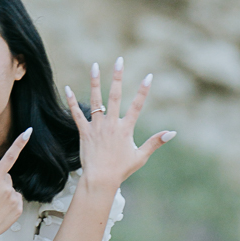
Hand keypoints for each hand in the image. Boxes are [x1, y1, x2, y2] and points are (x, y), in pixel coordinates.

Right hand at [0, 129, 31, 240]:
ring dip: (3, 194)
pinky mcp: (19, 208)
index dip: (19, 143)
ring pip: (10, 189)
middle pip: (6, 177)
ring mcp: (14, 198)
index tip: (28, 132)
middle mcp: (7, 188)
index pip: (9, 157)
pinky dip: (9, 203)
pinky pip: (15, 199)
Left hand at [64, 59, 175, 190]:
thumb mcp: (141, 156)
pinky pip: (76, 114)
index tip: (148, 76)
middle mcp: (111, 124)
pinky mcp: (84, 132)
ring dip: (94, 82)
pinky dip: (71, 101)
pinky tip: (67, 87)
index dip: (143, 91)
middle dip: (117, 77)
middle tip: (119, 60)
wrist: (100, 179)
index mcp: (125, 129)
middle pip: (115, 96)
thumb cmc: (121, 169)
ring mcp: (97, 127)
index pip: (137, 106)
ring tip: (94, 66)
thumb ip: (155, 142)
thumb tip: (172, 132)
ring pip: (95, 100)